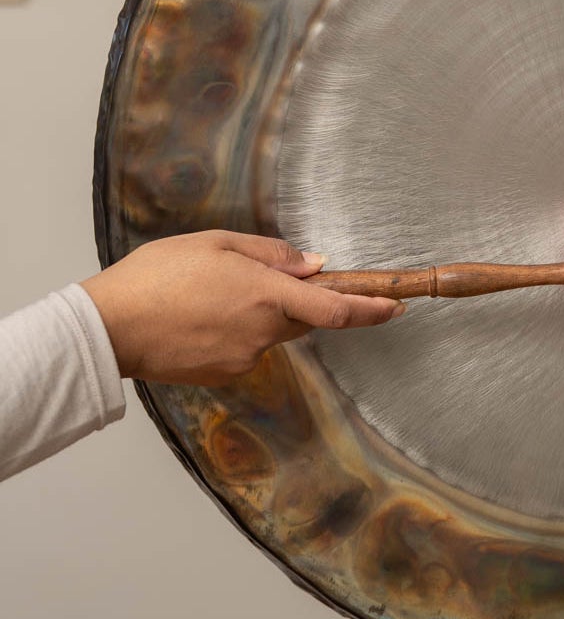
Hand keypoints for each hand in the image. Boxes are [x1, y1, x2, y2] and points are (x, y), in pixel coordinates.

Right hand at [82, 232, 400, 388]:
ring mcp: (245, 358)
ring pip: (270, 332)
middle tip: (253, 281)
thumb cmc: (158, 276)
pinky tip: (196, 316)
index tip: (397, 307)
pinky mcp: (224, 374)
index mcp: (268, 293)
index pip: (337, 309)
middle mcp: (264, 331)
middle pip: (302, 318)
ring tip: (204, 293)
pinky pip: (244, 348)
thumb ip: (272, 254)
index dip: (372, 310)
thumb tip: (315, 264)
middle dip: (293, 300)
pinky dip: (232, 331)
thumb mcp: (217, 244)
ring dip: (255, 313)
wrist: (110, 327)